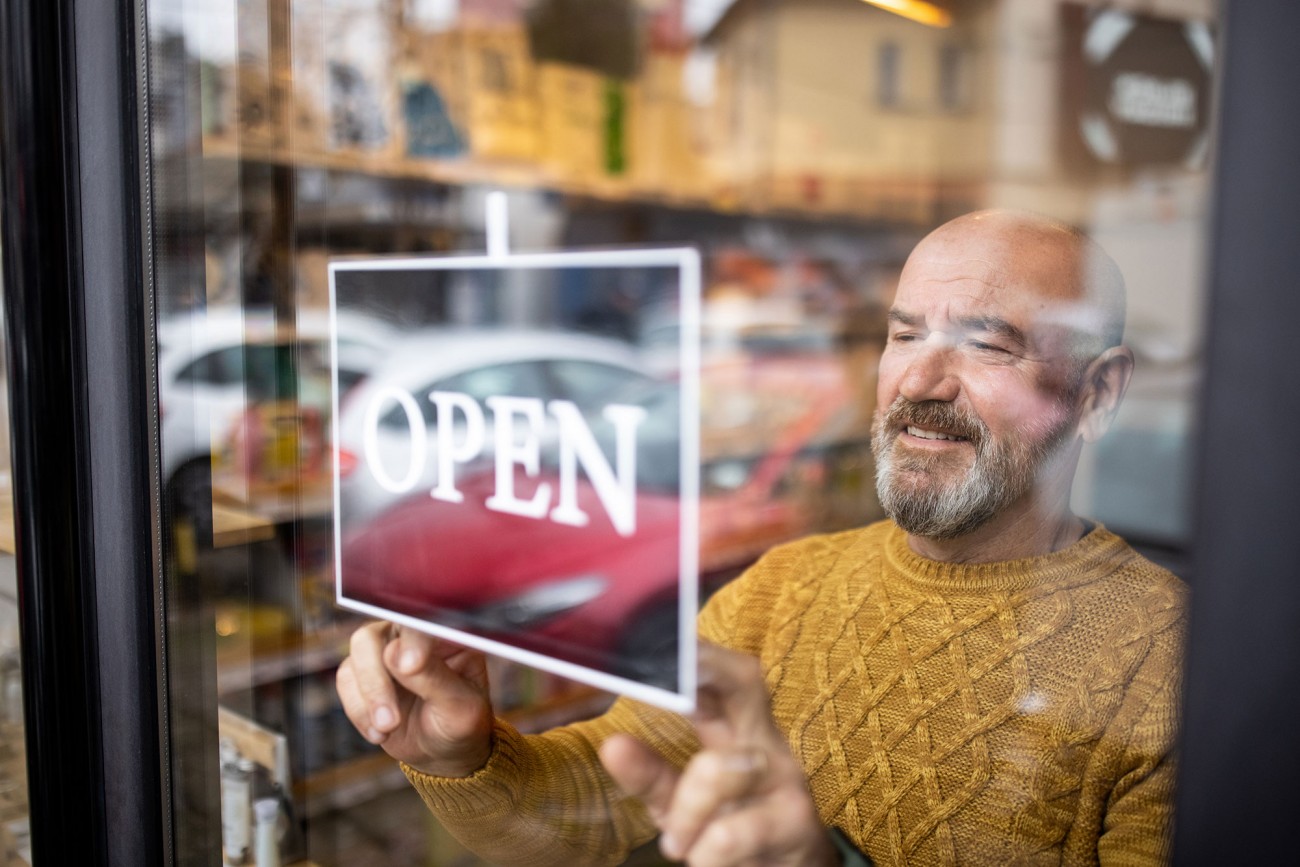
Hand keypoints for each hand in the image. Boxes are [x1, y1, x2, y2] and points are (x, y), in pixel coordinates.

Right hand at [336, 621, 493, 777]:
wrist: (441, 751)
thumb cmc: (460, 723)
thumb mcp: (459, 706)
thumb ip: (433, 678)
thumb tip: (395, 653)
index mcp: (444, 633)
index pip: (422, 623)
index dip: (412, 641)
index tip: (410, 667)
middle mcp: (410, 634)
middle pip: (374, 636)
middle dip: (377, 679)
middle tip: (391, 720)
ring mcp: (384, 651)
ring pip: (356, 657)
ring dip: (368, 698)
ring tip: (388, 729)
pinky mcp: (363, 673)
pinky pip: (346, 682)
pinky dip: (359, 712)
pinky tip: (380, 733)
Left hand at [599, 643, 838, 866]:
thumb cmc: (736, 829)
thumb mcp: (685, 802)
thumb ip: (651, 774)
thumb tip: (612, 745)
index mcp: (740, 728)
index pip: (722, 673)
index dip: (695, 653)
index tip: (659, 639)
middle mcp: (766, 741)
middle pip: (746, 681)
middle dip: (704, 669)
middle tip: (666, 676)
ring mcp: (785, 779)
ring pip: (720, 770)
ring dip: (687, 812)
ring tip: (677, 844)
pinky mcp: (795, 824)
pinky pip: (729, 833)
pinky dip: (704, 852)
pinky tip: (704, 860)